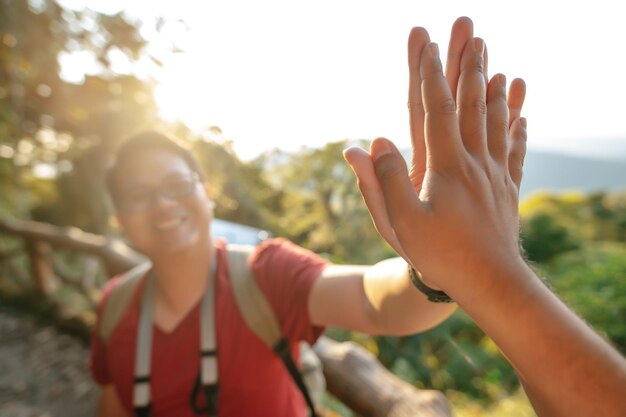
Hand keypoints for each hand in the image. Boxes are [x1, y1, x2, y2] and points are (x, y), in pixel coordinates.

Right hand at [345, 17, 525, 289]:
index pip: (436, 109)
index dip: (430, 75)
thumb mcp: (401, 224)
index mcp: (446, 167)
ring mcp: (495, 175)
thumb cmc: (440, 256)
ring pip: (496, 122)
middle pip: (472, 105)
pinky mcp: (508, 190)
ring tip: (496, 63)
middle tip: (471, 33)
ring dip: (494, 89)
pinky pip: (515, 151)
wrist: (491, 284)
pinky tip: (522, 114)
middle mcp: (475, 162)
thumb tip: (370, 143)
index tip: (427, 43)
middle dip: (468, 66)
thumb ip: (383, 182)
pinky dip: (518, 128)